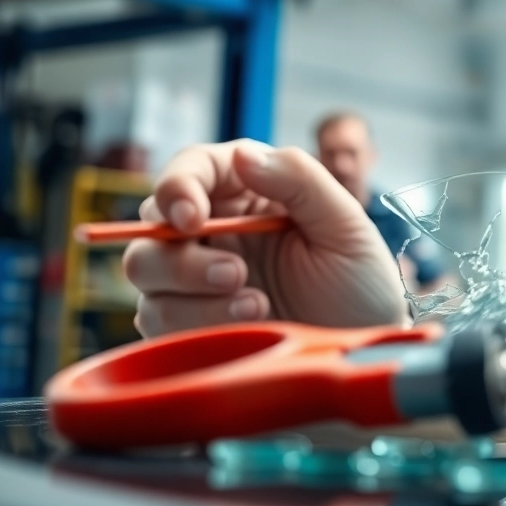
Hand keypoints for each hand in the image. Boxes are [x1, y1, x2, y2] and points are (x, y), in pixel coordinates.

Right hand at [123, 139, 407, 336]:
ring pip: (146, 274)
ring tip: (258, 306)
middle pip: (151, 227)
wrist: (359, 351)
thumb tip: (243, 155)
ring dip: (193, 295)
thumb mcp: (344, 225)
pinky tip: (248, 328)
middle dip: (184, 256)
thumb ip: (298, 180)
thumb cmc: (359, 283)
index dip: (178, 187)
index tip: (192, 218)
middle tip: (236, 275)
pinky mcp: (189, 324)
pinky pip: (157, 321)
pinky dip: (195, 326)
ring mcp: (195, 279)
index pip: (191, 170)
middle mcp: (214, 230)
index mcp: (248, 191)